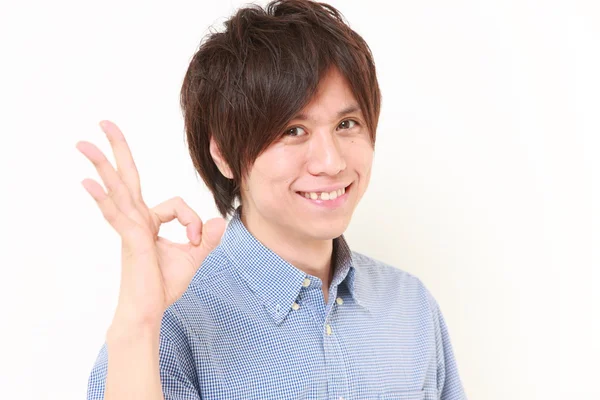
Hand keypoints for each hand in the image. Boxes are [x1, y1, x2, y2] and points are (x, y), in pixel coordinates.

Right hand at [76, 120, 225, 328]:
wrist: (148, 311)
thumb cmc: (163, 286)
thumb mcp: (193, 257)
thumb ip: (206, 238)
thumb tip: (221, 220)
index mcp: (150, 222)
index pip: (178, 204)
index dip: (194, 221)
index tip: (198, 240)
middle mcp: (136, 219)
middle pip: (128, 177)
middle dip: (118, 149)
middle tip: (105, 122)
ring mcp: (130, 227)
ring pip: (118, 188)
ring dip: (101, 164)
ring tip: (83, 143)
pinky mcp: (130, 239)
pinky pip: (116, 214)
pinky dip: (103, 198)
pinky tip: (88, 182)